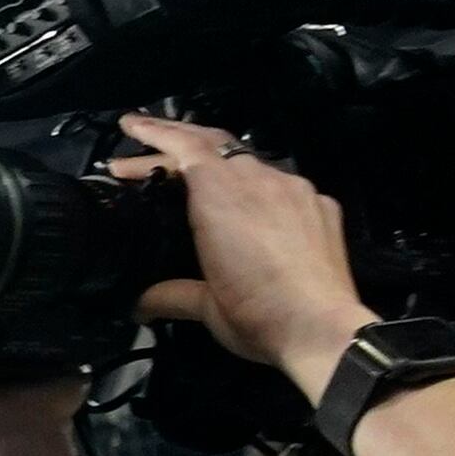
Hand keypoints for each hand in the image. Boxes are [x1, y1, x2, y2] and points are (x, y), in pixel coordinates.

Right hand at [118, 114, 372, 389]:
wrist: (325, 330)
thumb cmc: (258, 315)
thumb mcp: (205, 306)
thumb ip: (169, 293)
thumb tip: (139, 302)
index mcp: (222, 198)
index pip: (185, 147)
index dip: (154, 131)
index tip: (129, 125)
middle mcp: (260, 181)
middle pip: (215, 144)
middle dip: (176, 138)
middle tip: (144, 147)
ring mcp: (295, 190)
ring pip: (249, 161)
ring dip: (216, 163)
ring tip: (195, 177)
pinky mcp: (321, 205)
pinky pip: (281, 183)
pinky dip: (254, 184)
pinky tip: (248, 204)